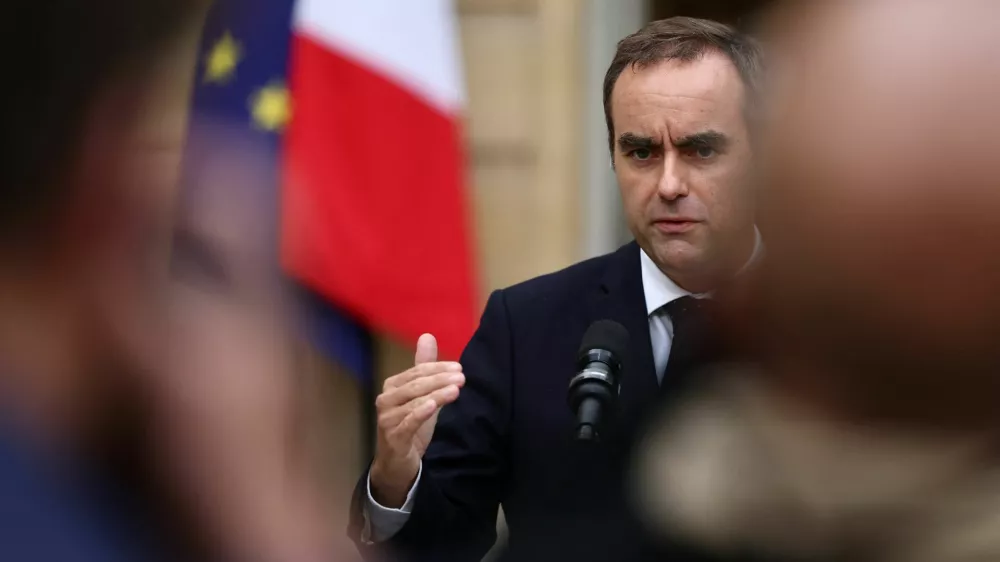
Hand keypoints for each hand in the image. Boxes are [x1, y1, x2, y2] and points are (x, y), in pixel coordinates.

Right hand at [370, 334, 464, 506]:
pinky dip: (420, 413)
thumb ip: (424, 367)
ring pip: (414, 402)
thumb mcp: (421, 396)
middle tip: (462, 377)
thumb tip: (428, 336)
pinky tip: (433, 406)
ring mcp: (387, 419)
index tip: (459, 368)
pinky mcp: (393, 437)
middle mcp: (386, 400)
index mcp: (392, 387)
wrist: (397, 463)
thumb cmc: (410, 425)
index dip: (438, 368)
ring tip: (456, 390)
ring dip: (436, 394)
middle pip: (416, 385)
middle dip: (440, 379)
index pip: (417, 371)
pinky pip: (408, 422)